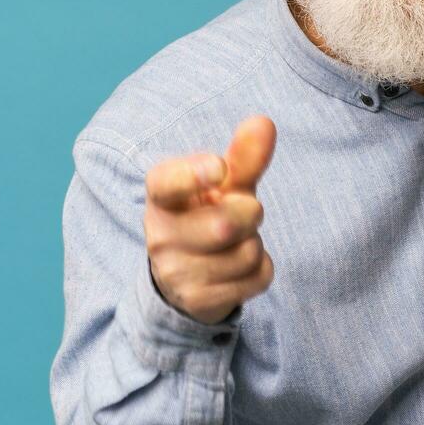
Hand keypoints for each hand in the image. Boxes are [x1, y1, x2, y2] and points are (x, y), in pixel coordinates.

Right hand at [144, 115, 276, 324]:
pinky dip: (261, 269)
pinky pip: (257, 278)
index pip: (167, 183)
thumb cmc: (207, 214)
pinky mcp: (198, 301)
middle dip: (251, 213)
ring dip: (256, 244)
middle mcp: (159, 234)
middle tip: (244, 212)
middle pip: (225, 224)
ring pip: (247, 253)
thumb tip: (264, 123)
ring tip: (236, 243)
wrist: (187, 277)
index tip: (218, 169)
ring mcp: (175, 272)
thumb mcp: (224, 186)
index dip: (194, 175)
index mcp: (161, 195)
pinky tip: (239, 268)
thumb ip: (243, 156)